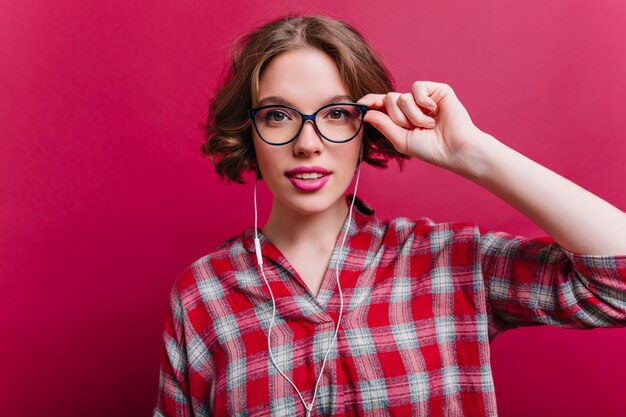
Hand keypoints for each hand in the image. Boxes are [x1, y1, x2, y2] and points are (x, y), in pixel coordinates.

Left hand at [358, 81, 485, 173]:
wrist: (454, 149)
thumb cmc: (430, 148)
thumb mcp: (401, 139)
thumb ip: (383, 125)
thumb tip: (366, 113)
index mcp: (402, 117)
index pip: (382, 104)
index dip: (370, 101)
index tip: (359, 103)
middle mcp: (412, 105)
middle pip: (389, 99)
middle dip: (398, 118)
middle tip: (414, 129)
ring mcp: (424, 97)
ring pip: (402, 97)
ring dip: (413, 116)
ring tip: (428, 125)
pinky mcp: (437, 90)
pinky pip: (417, 87)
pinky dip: (422, 102)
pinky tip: (433, 110)